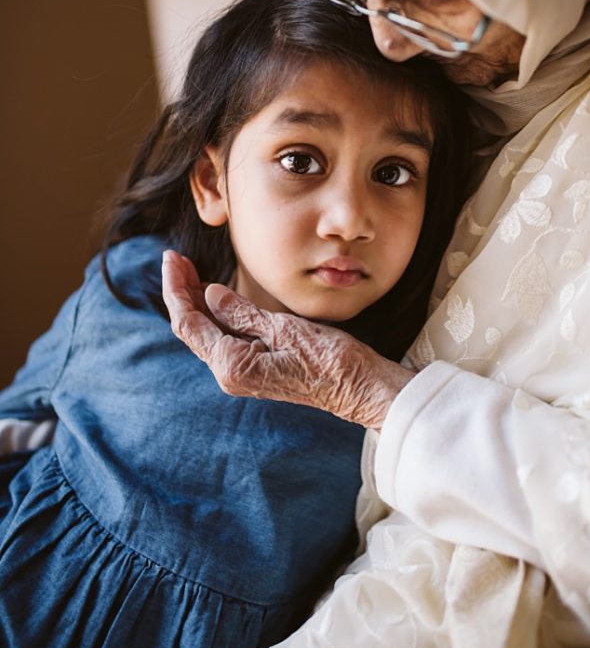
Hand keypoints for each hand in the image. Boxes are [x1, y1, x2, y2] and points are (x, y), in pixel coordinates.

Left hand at [161, 250, 413, 429]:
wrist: (359, 389)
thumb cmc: (329, 360)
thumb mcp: (284, 328)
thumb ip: (242, 312)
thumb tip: (211, 293)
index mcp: (232, 365)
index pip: (188, 322)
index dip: (176, 288)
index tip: (172, 258)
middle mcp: (230, 374)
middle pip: (191, 329)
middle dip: (181, 292)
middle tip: (176, 258)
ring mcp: (242, 374)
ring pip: (206, 334)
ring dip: (195, 302)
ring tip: (189, 270)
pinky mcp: (255, 370)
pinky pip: (224, 339)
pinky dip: (215, 314)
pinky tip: (214, 295)